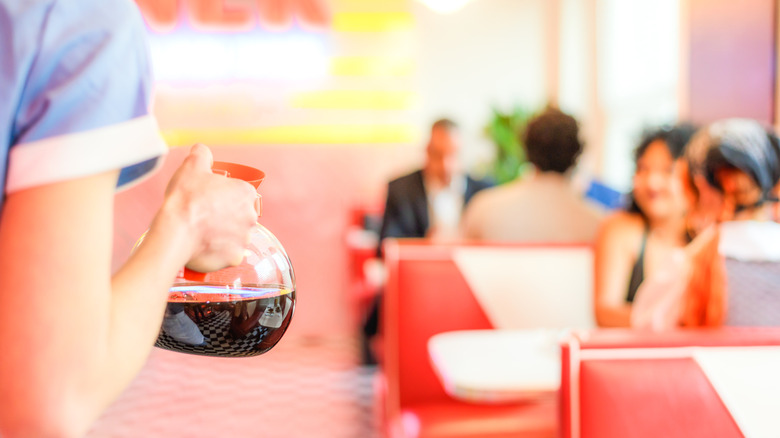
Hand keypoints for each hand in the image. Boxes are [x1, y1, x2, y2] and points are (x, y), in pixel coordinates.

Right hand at [162, 144, 257, 271]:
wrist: (176, 231)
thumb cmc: (186, 199)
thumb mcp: (192, 166)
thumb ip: (201, 154)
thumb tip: (202, 150)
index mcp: (245, 193)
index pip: (240, 193)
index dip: (224, 196)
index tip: (211, 200)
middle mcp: (251, 216)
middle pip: (239, 215)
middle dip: (225, 216)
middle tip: (205, 217)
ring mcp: (244, 238)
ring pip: (234, 236)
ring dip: (223, 235)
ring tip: (202, 233)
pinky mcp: (236, 258)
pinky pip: (228, 254)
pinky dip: (218, 252)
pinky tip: (204, 246)